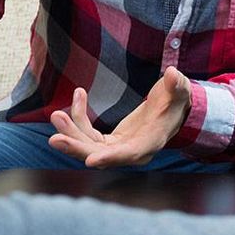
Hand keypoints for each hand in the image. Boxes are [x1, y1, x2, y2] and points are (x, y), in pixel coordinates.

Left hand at [49, 66, 192, 167]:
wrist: (171, 109)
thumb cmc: (176, 99)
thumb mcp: (179, 90)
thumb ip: (176, 84)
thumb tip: (171, 74)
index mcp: (151, 141)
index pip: (130, 154)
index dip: (111, 157)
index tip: (90, 160)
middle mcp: (133, 151)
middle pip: (101, 155)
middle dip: (77, 147)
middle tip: (55, 138)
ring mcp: (119, 148)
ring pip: (89, 147)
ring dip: (71, 132)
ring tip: (55, 116)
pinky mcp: (110, 142)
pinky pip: (89, 134)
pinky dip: (79, 117)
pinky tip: (78, 95)